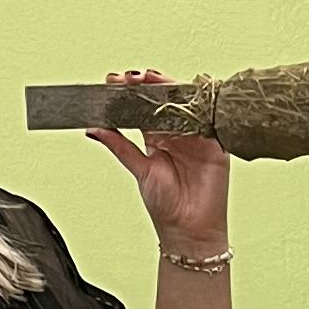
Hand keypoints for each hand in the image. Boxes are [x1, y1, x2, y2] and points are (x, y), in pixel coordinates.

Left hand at [85, 68, 229, 256]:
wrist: (188, 231)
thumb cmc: (165, 205)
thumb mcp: (138, 170)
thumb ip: (119, 146)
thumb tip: (93, 129)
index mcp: (157, 138)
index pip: (143, 108)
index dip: (130, 93)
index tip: (112, 82)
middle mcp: (177, 134)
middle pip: (164, 101)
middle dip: (147, 86)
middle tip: (129, 77)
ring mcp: (196, 137)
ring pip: (184, 105)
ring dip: (169, 90)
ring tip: (151, 79)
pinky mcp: (214, 145)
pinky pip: (207, 120)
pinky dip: (195, 107)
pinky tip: (182, 96)